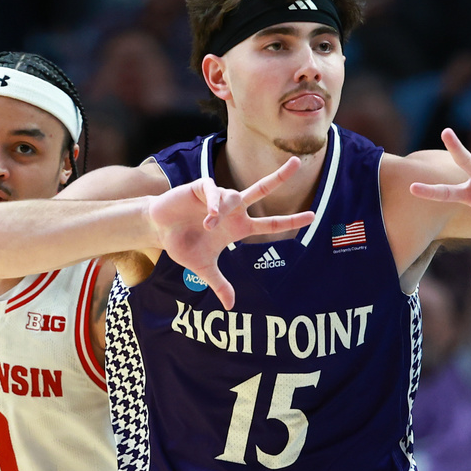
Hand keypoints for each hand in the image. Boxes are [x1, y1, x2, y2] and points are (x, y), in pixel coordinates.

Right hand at [149, 156, 314, 308]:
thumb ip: (219, 284)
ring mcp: (219, 197)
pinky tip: (208, 217)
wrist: (158, 229)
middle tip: (296, 163)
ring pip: (232, 197)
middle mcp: (233, 209)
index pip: (271, 224)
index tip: (312, 217)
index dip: (290, 221)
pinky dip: (215, 203)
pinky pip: (214, 191)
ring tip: (207, 227)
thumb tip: (230, 307)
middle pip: (261, 189)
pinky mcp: (202, 188)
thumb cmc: (183, 245)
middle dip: (279, 177)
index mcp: (239, 227)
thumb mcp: (203, 268)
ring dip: (222, 212)